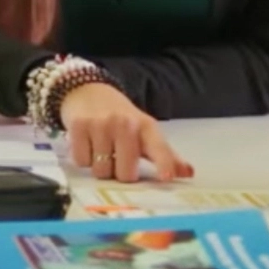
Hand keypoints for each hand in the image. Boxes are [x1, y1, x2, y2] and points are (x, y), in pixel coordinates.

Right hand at [61, 83, 192, 182]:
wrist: (87, 91)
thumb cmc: (120, 118)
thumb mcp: (144, 131)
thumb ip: (165, 155)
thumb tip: (189, 173)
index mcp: (146, 127)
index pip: (158, 147)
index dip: (163, 163)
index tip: (167, 177)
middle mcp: (125, 124)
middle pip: (125, 173)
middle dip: (119, 173)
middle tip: (117, 159)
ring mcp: (101, 124)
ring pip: (101, 171)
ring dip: (100, 167)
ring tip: (100, 149)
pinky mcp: (79, 126)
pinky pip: (82, 162)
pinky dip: (83, 158)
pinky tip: (87, 143)